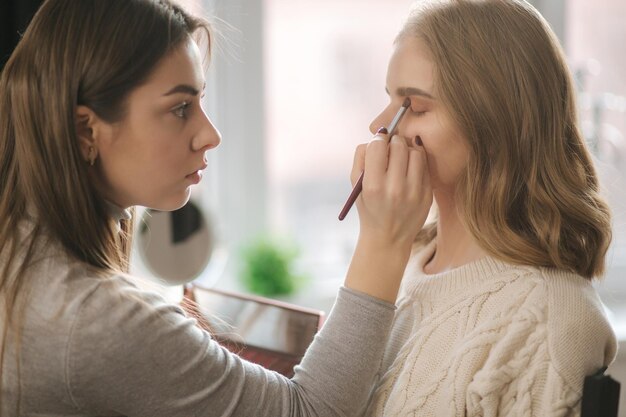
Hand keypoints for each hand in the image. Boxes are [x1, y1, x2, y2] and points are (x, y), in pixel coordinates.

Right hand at [352, 132, 431, 250]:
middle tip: (391, 147)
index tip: (379, 142)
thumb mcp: (356, 185)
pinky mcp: (427, 196)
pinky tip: (409, 171)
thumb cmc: (369, 206)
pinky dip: (417, 164)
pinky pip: (425, 167)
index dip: (378, 139)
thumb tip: (377, 135)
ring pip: (416, 153)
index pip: (378, 146)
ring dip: (408, 150)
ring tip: (401, 158)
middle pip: (399, 145)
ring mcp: (414, 193)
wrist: (388, 237)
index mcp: (373, 186)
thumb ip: (361, 156)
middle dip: (393, 142)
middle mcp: (394, 189)